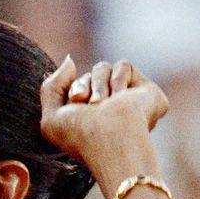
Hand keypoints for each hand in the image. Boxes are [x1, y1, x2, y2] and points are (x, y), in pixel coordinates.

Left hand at [40, 58, 168, 198]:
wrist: (111, 137)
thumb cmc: (81, 136)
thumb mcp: (51, 118)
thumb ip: (52, 87)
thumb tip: (70, 61)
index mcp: (91, 120)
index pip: (78, 88)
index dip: (74, 89)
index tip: (76, 103)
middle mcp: (111, 111)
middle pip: (90, 76)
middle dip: (84, 85)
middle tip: (90, 105)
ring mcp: (130, 102)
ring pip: (104, 68)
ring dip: (99, 84)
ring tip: (103, 104)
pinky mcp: (148, 93)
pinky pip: (124, 66)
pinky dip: (117, 77)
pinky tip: (122, 97)